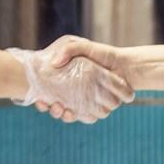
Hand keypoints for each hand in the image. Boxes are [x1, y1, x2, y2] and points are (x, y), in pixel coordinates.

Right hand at [11, 38, 134, 123]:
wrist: (125, 65)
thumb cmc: (102, 53)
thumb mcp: (82, 46)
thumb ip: (68, 49)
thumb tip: (55, 63)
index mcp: (65, 80)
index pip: (47, 93)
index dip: (40, 98)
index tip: (38, 98)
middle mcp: (72, 93)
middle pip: (55, 106)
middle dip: (50, 108)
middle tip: (49, 105)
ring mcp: (83, 101)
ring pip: (68, 113)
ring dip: (62, 114)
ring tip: (61, 109)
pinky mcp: (95, 108)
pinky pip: (84, 117)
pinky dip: (78, 116)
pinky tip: (73, 112)